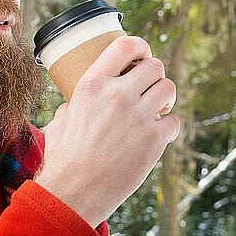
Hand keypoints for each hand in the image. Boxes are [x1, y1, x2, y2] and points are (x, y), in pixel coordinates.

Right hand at [34, 36, 179, 227]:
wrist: (74, 191)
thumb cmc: (63, 157)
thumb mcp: (61, 120)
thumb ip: (73, 105)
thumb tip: (74, 104)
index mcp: (92, 84)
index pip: (124, 45)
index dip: (140, 45)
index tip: (143, 53)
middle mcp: (117, 94)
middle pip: (154, 65)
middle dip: (155, 75)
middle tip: (150, 87)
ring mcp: (138, 116)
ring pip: (169, 88)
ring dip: (165, 97)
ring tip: (158, 108)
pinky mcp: (154, 139)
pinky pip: (174, 121)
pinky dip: (169, 127)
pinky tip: (158, 134)